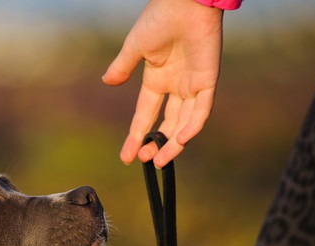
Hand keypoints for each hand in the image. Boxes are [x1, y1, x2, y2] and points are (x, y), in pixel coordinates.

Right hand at [103, 0, 222, 165]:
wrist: (185, 2)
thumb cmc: (160, 18)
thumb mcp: (135, 47)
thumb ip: (122, 67)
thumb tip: (107, 81)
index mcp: (157, 78)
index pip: (145, 114)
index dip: (136, 135)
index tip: (126, 156)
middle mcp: (175, 86)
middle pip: (166, 123)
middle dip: (155, 143)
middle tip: (145, 160)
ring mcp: (192, 85)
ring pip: (183, 123)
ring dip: (172, 143)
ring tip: (160, 160)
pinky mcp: (208, 81)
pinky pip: (201, 110)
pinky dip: (191, 127)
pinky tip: (178, 140)